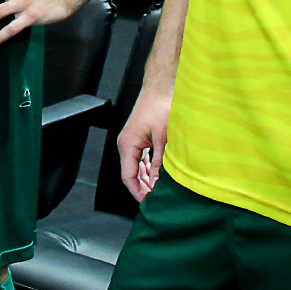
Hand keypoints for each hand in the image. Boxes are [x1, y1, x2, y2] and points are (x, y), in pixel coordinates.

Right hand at [116, 83, 170, 202]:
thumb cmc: (160, 105)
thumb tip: (157, 182)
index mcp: (127, 145)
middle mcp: (127, 143)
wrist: (163, 86)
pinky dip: (150, 167)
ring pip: (138, 166)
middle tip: (158, 199)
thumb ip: (159, 162)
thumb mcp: (163, 138)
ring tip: (161, 189)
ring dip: (148, 177)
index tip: (148, 203)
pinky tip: (161, 173)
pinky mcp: (141, 136)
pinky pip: (143, 157)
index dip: (138, 192)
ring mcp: (134, 140)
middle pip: (131, 173)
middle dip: (144, 187)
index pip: (128, 177)